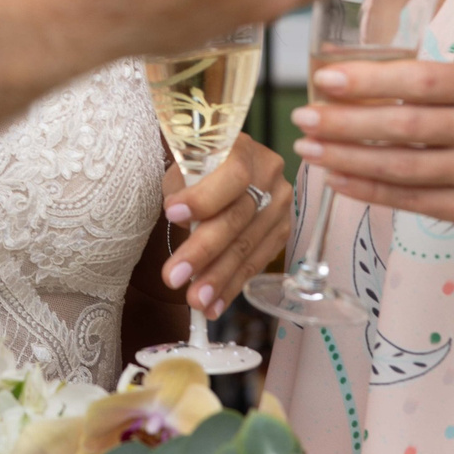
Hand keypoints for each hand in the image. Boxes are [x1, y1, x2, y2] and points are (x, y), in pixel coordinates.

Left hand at [164, 141, 290, 319]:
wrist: (227, 167)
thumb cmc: (199, 167)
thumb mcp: (186, 165)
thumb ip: (183, 187)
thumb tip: (181, 219)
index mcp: (244, 149)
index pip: (231, 175)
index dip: (203, 197)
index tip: (171, 214)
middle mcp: (269, 175)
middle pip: (238, 218)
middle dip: (204, 251)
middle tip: (174, 277)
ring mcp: (280, 205)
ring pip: (248, 246)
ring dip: (219, 278)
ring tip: (195, 300)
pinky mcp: (281, 231)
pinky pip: (256, 263)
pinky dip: (232, 286)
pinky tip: (214, 304)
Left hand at [293, 60, 453, 224]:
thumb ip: (421, 81)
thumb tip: (343, 77)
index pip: (420, 82)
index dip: (370, 81)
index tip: (325, 79)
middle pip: (404, 128)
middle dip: (346, 123)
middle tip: (303, 117)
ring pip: (402, 168)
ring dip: (347, 159)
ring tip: (309, 148)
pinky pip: (409, 201)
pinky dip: (367, 190)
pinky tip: (335, 178)